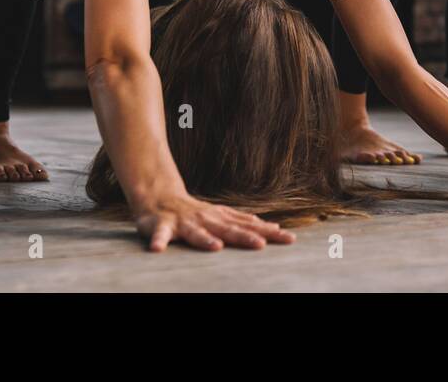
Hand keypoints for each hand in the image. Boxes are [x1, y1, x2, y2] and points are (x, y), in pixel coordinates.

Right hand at [132, 192, 295, 251]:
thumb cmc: (194, 212)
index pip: (249, 227)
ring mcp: (184, 222)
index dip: (269, 233)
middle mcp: (206, 219)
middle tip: (262, 245)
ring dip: (205, 239)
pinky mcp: (162, 225)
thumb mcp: (220, 215)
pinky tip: (157, 250)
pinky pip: (159, 234)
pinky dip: (158, 241)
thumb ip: (242, 221)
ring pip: (196, 232)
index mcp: (221, 218)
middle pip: (228, 229)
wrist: (160, 198)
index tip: (289, 239)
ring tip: (216, 247)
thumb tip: (270, 225)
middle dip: (245, 237)